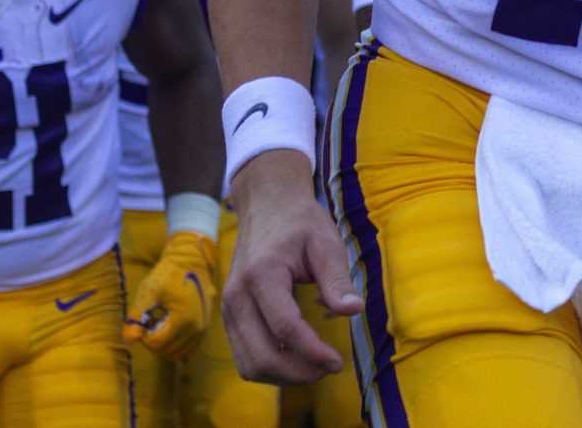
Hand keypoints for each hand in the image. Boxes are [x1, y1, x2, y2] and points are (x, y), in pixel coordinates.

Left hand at [125, 228, 219, 358]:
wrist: (191, 261)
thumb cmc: (167, 275)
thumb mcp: (147, 293)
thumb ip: (136, 317)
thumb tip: (129, 340)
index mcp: (183, 320)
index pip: (157, 344)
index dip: (144, 337)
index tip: (142, 321)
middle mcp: (197, 329)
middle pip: (167, 351)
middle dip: (153, 342)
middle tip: (148, 323)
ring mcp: (203, 329)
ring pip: (178, 353)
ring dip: (164, 345)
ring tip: (158, 325)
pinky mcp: (205, 328)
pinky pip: (188, 349)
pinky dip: (175, 345)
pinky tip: (168, 329)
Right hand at [223, 153, 359, 383]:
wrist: (266, 205)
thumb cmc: (299, 222)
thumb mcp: (325, 242)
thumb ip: (337, 279)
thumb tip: (353, 311)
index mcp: (262, 274)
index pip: (286, 327)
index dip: (313, 352)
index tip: (338, 362)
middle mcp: (237, 295)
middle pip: (263, 355)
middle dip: (299, 372)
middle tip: (329, 368)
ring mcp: (228, 308)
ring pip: (249, 364)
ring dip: (283, 376)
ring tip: (314, 367)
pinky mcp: (229, 316)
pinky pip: (244, 356)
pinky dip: (270, 367)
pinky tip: (296, 358)